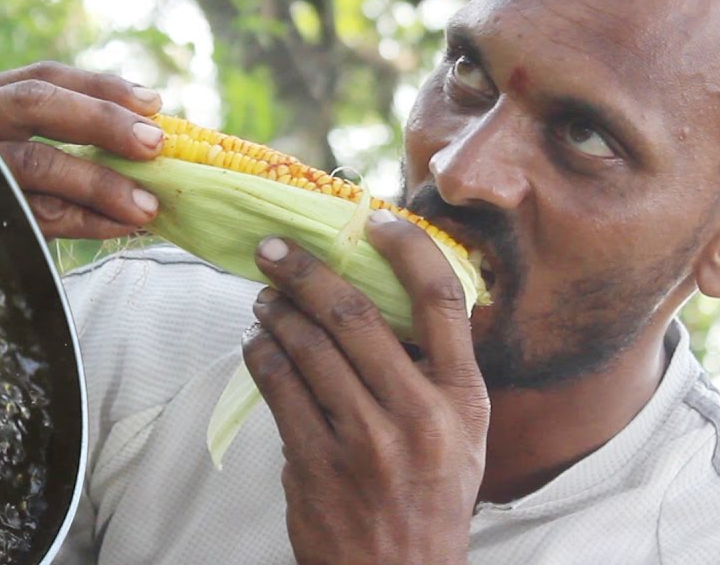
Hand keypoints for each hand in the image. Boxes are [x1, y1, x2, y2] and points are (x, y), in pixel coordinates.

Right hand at [0, 61, 164, 239]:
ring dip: (101, 183)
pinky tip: (118, 229)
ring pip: (36, 162)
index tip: (153, 102)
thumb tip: (141, 140)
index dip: (100, 86)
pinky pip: (32, 215)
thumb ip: (50, 141)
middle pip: (36, 103)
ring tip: (148, 206)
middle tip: (156, 144)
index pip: (40, 77)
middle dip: (103, 119)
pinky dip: (83, 222)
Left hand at [242, 212, 489, 564]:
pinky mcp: (315, 462)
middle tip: (275, 249)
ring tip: (264, 298)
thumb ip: (434, 371)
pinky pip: (278, 387)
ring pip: (305, 346)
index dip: (407, 248)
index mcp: (462, 400)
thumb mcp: (461, 436)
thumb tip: (383, 295)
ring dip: (275, 311)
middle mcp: (418, 414)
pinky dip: (261, 354)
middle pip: (354, 314)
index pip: (442, 301)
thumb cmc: (429, 499)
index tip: (372, 220)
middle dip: (305, 271)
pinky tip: (257, 344)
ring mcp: (364, 440)